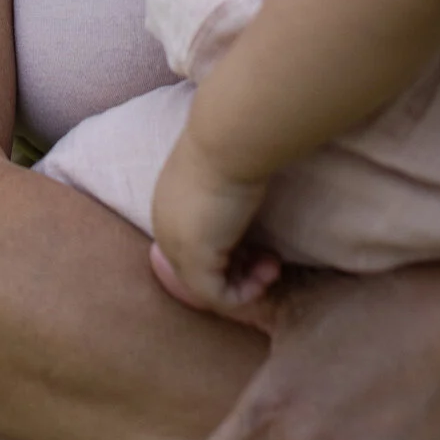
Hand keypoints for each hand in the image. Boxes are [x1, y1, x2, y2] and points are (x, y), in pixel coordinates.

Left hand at [150, 129, 277, 311]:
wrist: (227, 142)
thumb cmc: (233, 148)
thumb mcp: (225, 177)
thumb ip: (225, 200)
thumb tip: (243, 212)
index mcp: (169, 206)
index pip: (196, 246)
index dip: (232, 253)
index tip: (262, 244)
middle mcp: (165, 228)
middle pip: (201, 269)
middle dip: (241, 270)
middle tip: (271, 258)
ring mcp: (175, 247)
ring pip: (209, 287)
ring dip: (248, 283)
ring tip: (273, 263)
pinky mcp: (192, 263)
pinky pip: (218, 297)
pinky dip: (246, 294)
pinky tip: (268, 272)